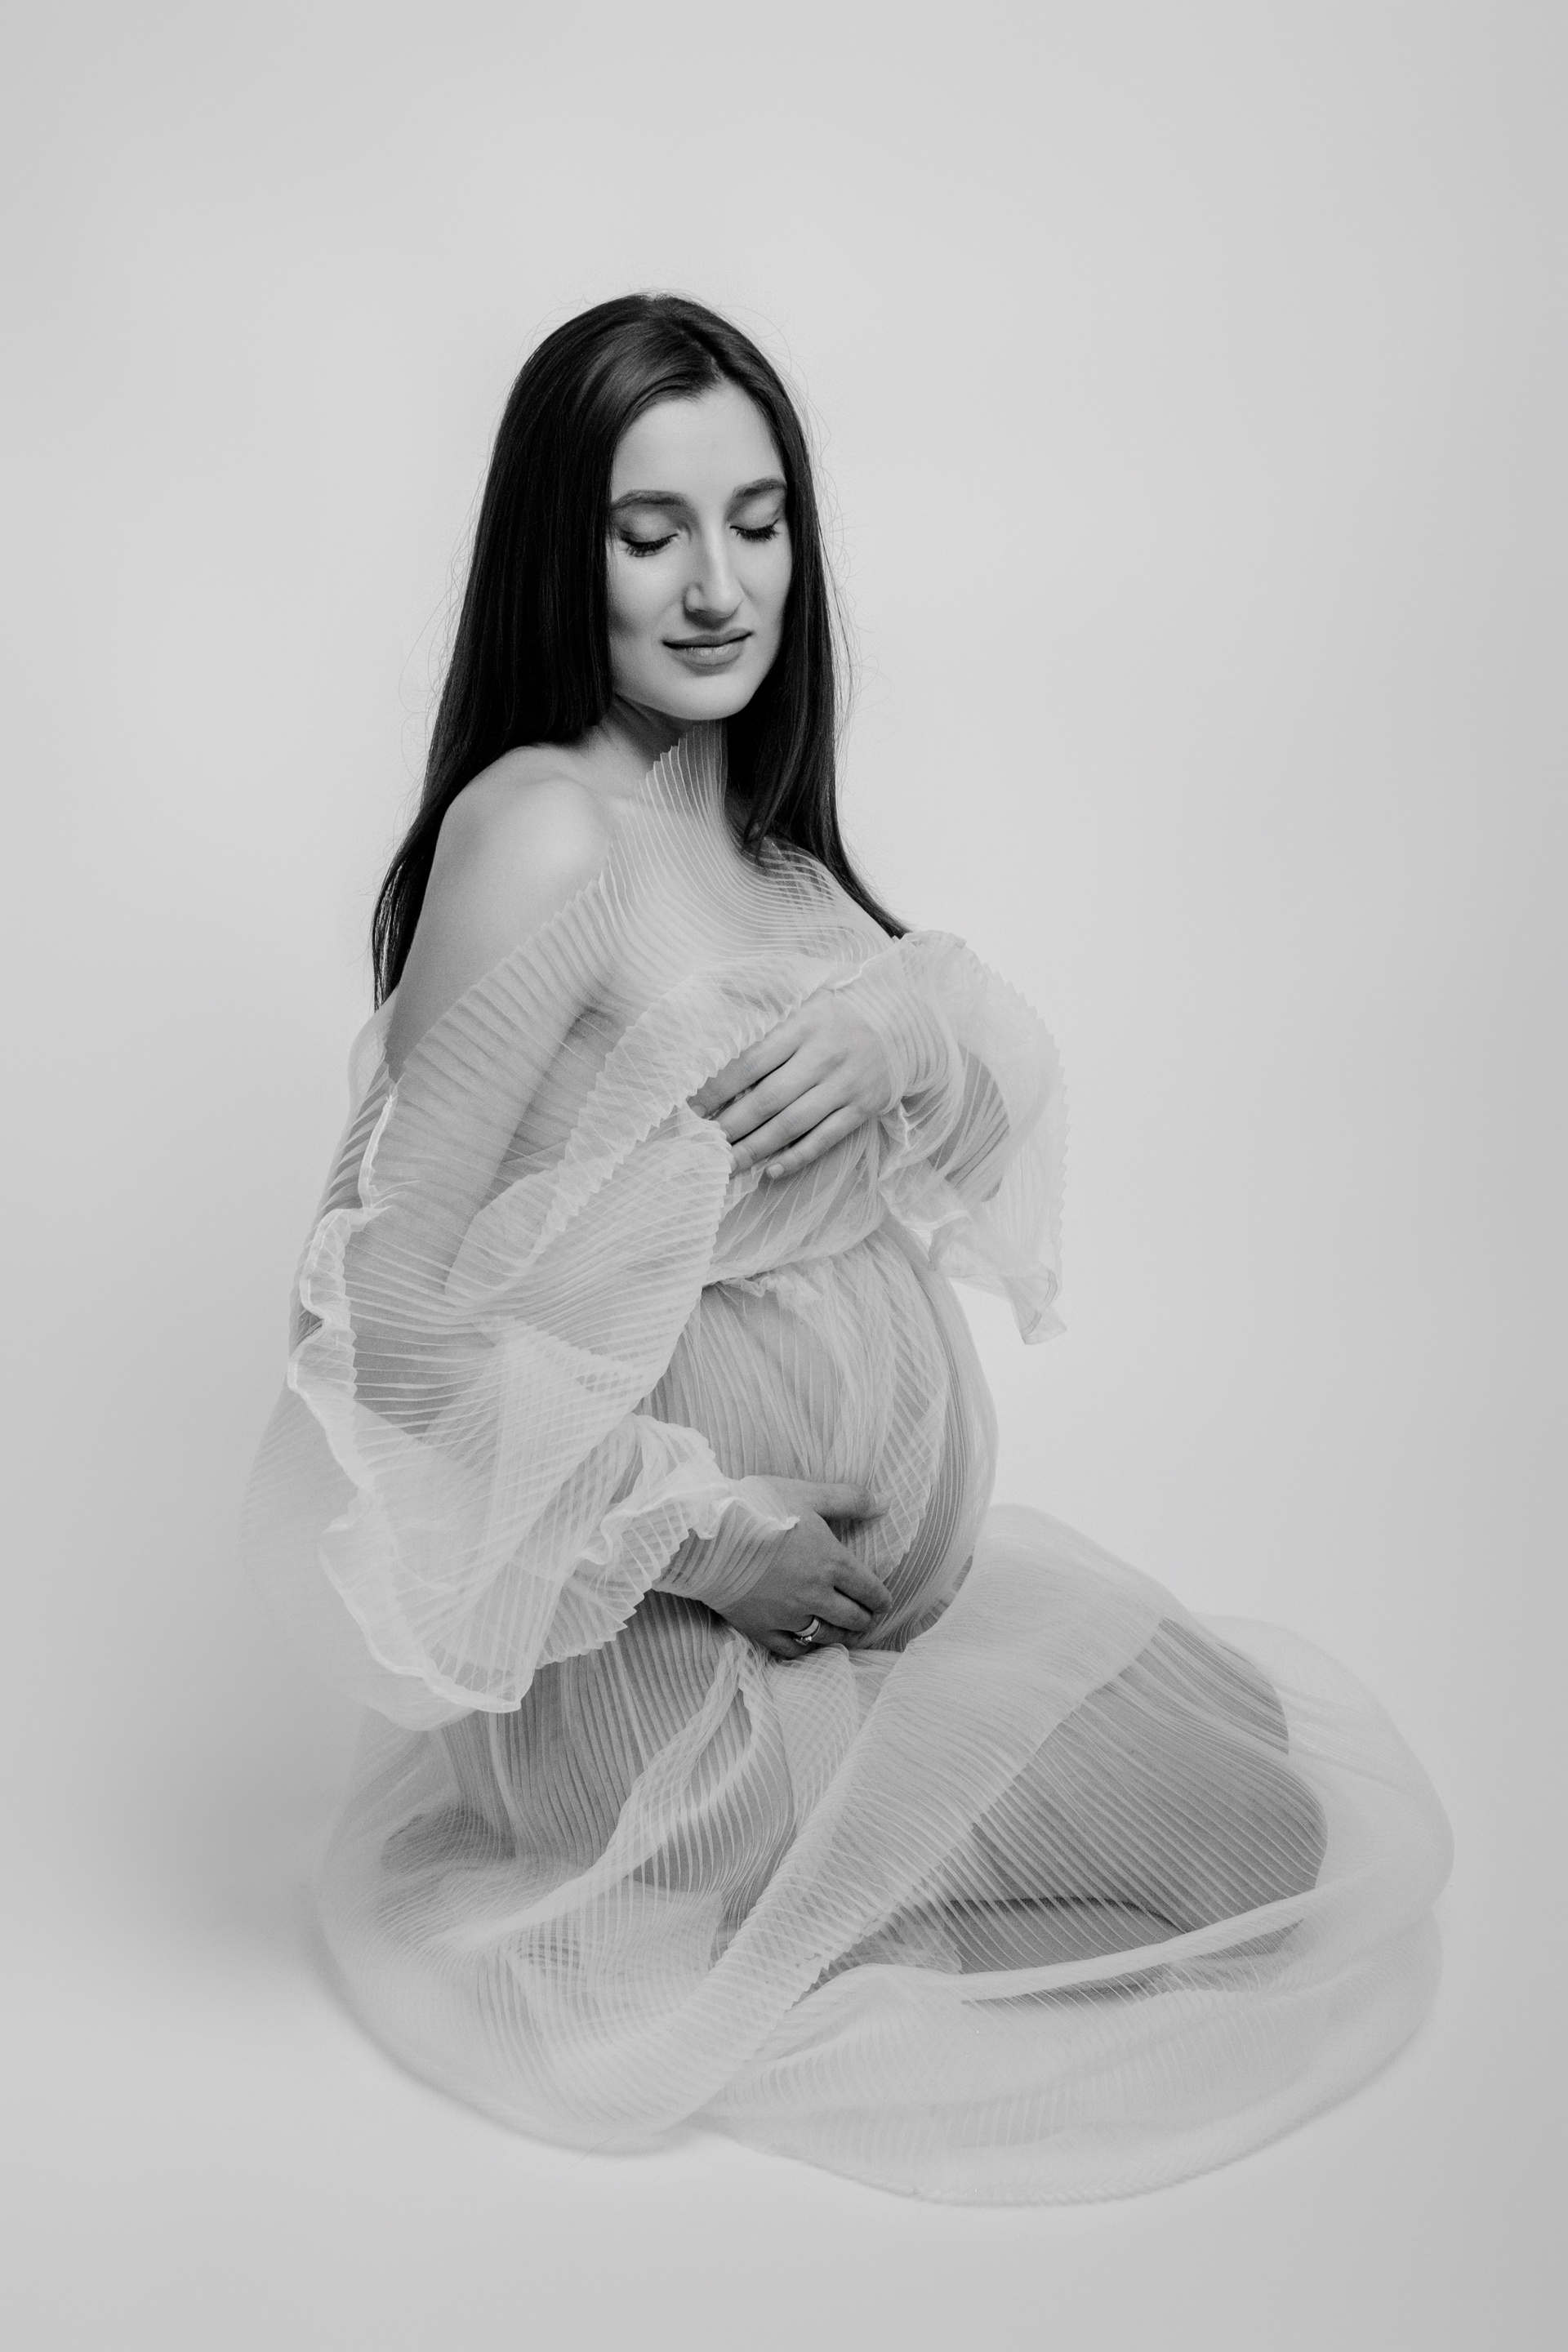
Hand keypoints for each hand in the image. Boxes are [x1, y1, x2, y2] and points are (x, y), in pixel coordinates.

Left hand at [689, 989, 893, 1178]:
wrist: (902, 1025)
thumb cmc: (837, 1015)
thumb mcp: (804, 996)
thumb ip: (761, 999)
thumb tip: (713, 1001)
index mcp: (803, 1026)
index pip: (750, 1063)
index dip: (717, 1089)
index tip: (691, 1108)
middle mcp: (823, 1056)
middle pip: (767, 1099)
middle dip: (730, 1125)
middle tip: (701, 1144)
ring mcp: (844, 1085)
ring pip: (792, 1124)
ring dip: (755, 1148)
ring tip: (725, 1164)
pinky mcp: (862, 1108)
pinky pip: (824, 1139)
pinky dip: (796, 1157)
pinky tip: (771, 1171)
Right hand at [716, 1478, 892, 1658]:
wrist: (704, 1533)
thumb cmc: (756, 1505)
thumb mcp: (807, 1493)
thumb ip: (850, 1499)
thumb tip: (887, 1503)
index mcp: (832, 1562)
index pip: (871, 1591)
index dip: (881, 1598)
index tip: (882, 1600)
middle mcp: (815, 1595)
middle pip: (854, 1618)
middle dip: (865, 1617)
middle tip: (866, 1615)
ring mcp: (787, 1616)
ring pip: (827, 1636)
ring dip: (841, 1634)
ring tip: (842, 1629)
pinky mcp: (760, 1629)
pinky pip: (792, 1650)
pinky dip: (805, 1647)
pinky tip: (807, 1639)